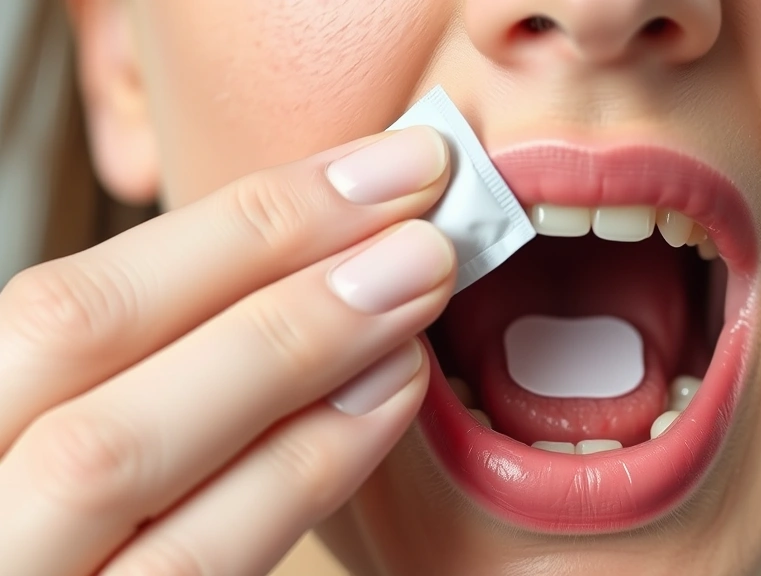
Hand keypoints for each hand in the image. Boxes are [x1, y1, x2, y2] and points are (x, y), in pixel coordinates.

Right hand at [0, 126, 452, 574]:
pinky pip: (191, 567)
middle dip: (268, 260)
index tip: (371, 172)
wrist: (58, 573)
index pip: (68, 298)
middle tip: (420, 216)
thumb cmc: (64, 525)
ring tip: (417, 293)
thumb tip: (297, 272)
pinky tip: (380, 407)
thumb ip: (142, 375)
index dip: (231, 224)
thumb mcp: (59, 431)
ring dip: (291, 352)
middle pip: (85, 341)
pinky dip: (291, 477)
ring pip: (121, 454)